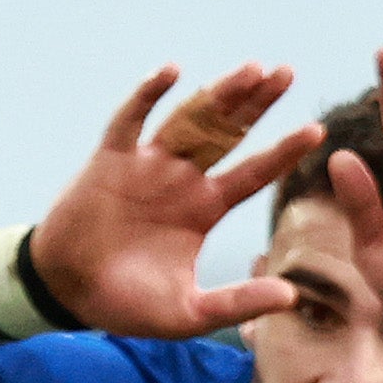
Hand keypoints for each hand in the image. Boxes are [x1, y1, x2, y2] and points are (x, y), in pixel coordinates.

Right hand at [30, 62, 325, 339]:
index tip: (317, 130)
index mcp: (203, 209)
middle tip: (287, 73)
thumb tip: (292, 296)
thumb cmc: (125, 305)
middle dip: (257, 104)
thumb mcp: (187, 312)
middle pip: (227, 133)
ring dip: (218, 94)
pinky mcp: (109, 160)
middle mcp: (180, 179)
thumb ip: (236, 303)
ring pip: (189, 119)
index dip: (283, 152)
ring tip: (251, 69)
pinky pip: (130, 120)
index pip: (253, 173)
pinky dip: (147, 96)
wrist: (65, 293)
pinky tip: (171, 72)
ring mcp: (146, 165)